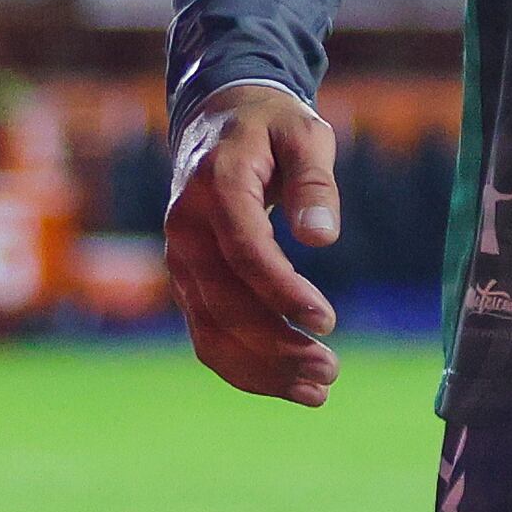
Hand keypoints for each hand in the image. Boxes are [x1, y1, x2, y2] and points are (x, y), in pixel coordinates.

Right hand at [162, 84, 343, 407]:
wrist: (218, 121)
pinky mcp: (187, 283)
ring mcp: (180, 260)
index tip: (328, 322)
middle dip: (277, 345)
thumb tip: (321, 239)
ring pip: (211, 331)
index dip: (284, 292)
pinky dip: (245, 368)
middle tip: (331, 368)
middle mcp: (187, 228)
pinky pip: (207, 335)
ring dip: (262, 369)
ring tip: (318, 389)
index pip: (245, 250)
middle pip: (225, 303)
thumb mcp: (303, 133)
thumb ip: (314, 182)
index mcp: (216, 185)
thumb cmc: (271, 127)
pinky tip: (289, 384)